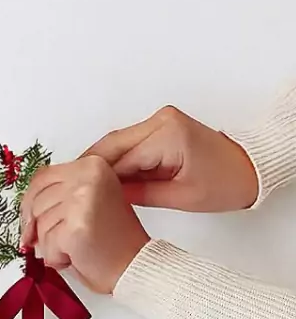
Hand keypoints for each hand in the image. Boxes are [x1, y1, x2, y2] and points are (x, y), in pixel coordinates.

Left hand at [19, 156, 148, 293]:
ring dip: (50, 245)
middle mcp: (88, 175)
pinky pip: (46, 244)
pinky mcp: (76, 224)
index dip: (29, 204)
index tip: (28, 224)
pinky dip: (55, 258)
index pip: (41, 178)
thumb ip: (60, 195)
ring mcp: (82, 198)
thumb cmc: (111, 241)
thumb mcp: (86, 202)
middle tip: (62, 242)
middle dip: (41, 229)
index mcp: (91, 165)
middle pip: (37, 202)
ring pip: (40, 224)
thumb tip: (26, 209)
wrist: (134, 266)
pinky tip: (76, 257)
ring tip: (75, 249)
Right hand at [82, 105, 258, 211]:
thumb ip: (138, 195)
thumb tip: (106, 198)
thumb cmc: (225, 182)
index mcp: (167, 135)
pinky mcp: (159, 126)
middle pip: (111, 144)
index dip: (96, 180)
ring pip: (115, 143)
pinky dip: (114, 160)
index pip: (119, 159)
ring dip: (99, 165)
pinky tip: (102, 179)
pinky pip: (127, 143)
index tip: (78, 197)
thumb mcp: (178, 197)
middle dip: (89, 169)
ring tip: (83, 188)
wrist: (249, 168)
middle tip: (70, 191)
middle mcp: (161, 120)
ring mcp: (159, 120)